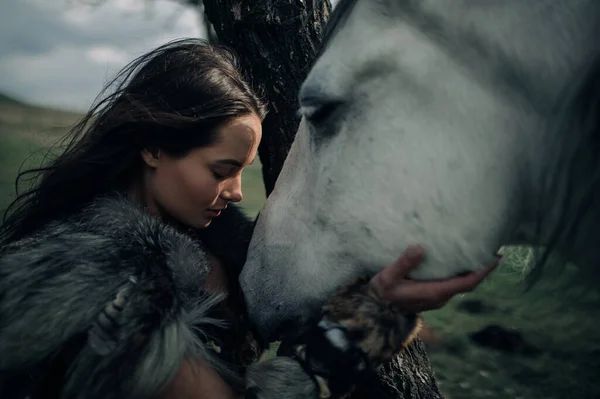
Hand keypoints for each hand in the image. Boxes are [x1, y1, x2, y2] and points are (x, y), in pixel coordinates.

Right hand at [369, 244, 498, 312]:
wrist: (374, 313)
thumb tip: (420, 247)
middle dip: (480, 269)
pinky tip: (453, 263)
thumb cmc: (380, 295)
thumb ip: (404, 263)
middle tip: (489, 250)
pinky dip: (457, 274)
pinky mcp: (429, 297)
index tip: (496, 258)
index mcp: (435, 292)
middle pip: (467, 283)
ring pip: (458, 285)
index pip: (467, 283)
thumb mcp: (388, 277)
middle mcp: (439, 297)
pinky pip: (450, 285)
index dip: (483, 271)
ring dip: (469, 271)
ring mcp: (434, 299)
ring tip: (473, 253)